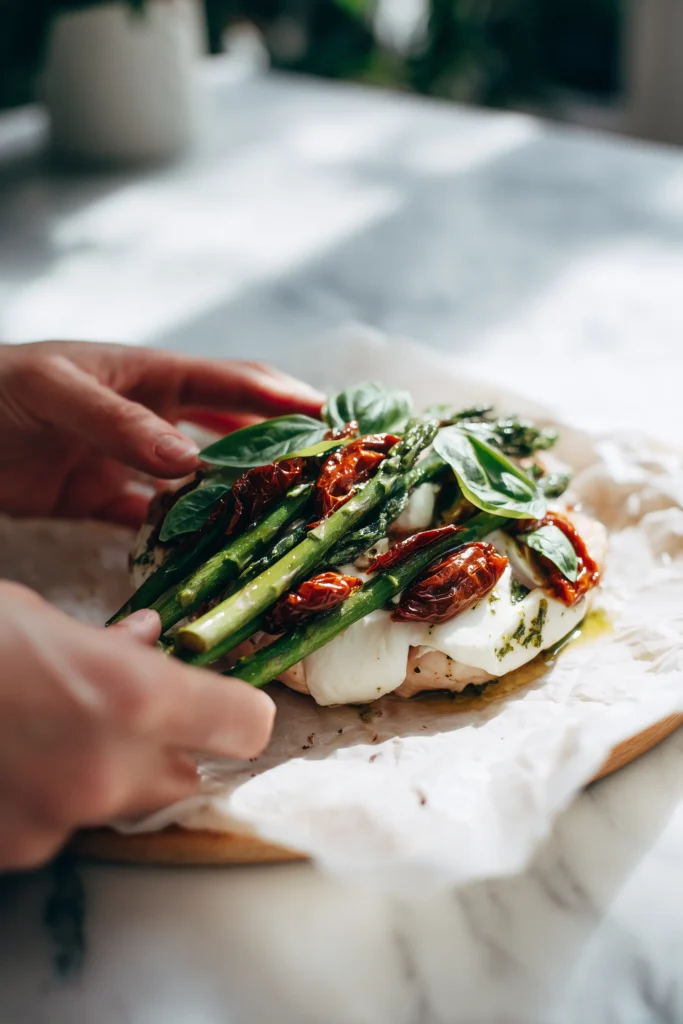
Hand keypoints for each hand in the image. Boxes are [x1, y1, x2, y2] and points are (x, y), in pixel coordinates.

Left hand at [0, 341, 322, 524]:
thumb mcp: (53, 391)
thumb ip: (118, 421)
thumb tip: (189, 462)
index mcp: (148, 376)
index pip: (230, 383)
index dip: (283, 398)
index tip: (333, 417)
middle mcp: (147, 417)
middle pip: (227, 432)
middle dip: (275, 449)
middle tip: (324, 476)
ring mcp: (126, 459)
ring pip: (197, 481)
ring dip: (234, 499)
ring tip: (280, 524)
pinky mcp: (99, 498)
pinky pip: (152, 520)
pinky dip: (179, 537)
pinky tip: (207, 556)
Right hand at [0, 584, 274, 870]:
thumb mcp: (39, 618)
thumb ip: (106, 643)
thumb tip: (146, 640)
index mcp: (131, 696)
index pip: (245, 726)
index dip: (240, 712)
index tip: (228, 702)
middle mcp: (107, 770)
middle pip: (185, 776)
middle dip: (168, 747)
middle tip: (125, 712)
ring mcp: (56, 819)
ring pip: (119, 803)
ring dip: (104, 773)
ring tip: (49, 729)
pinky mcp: (13, 850)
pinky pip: (57, 824)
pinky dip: (46, 797)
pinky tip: (9, 757)